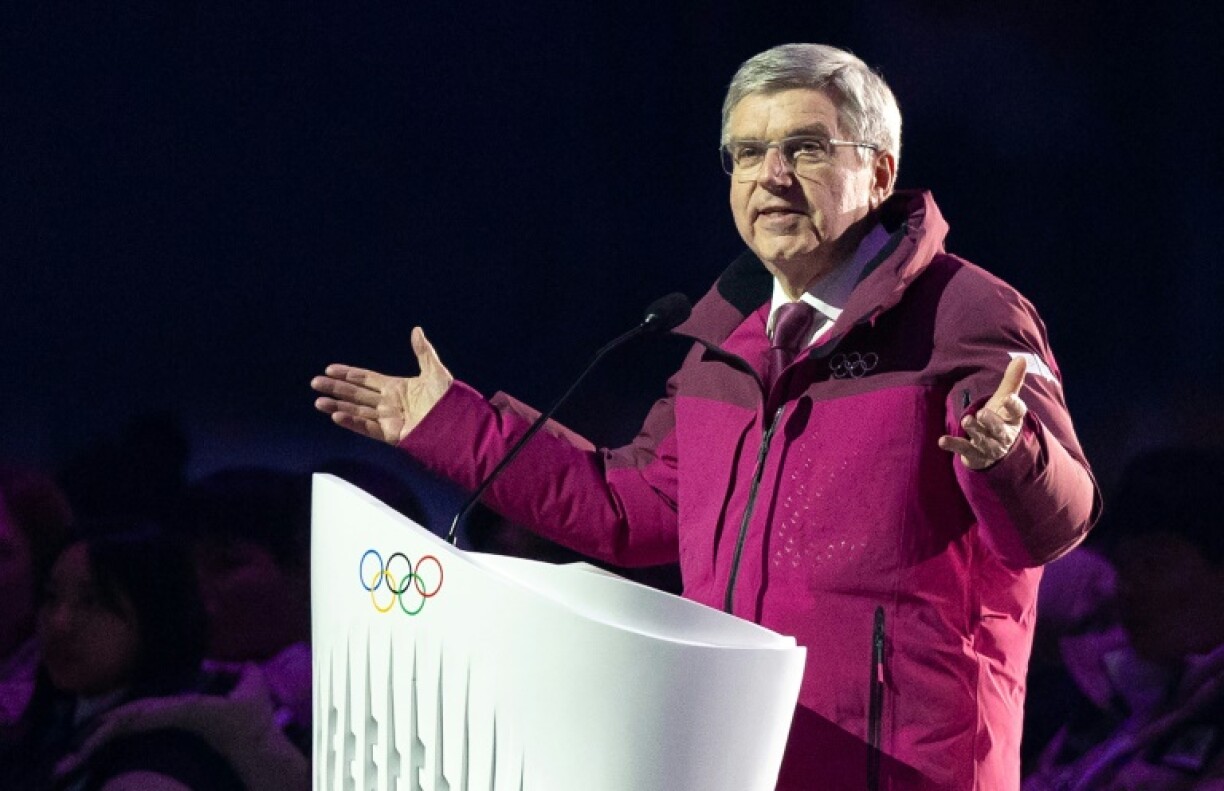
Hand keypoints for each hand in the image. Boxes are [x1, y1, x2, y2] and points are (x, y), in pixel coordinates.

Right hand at [311, 327, 452, 444]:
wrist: (458, 424)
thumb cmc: (450, 400)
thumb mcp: (435, 372)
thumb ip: (423, 352)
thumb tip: (416, 330)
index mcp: (397, 387)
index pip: (366, 379)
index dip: (348, 374)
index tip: (330, 369)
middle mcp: (389, 403)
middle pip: (356, 394)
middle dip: (336, 388)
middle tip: (315, 383)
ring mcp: (389, 419)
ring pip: (357, 411)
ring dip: (338, 406)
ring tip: (318, 401)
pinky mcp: (392, 434)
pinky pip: (368, 427)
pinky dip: (352, 422)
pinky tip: (337, 415)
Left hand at [938, 356, 1027, 469]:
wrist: (995, 451)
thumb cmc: (1000, 419)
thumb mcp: (1005, 400)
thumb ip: (1012, 381)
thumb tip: (1022, 357)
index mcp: (1013, 420)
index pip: (1017, 413)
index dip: (1014, 406)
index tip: (1008, 398)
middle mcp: (1003, 435)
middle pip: (1000, 430)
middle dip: (991, 422)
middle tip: (982, 413)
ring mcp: (989, 447)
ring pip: (983, 440)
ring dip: (975, 431)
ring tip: (966, 420)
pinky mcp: (975, 455)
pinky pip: (964, 450)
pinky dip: (953, 445)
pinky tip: (942, 440)